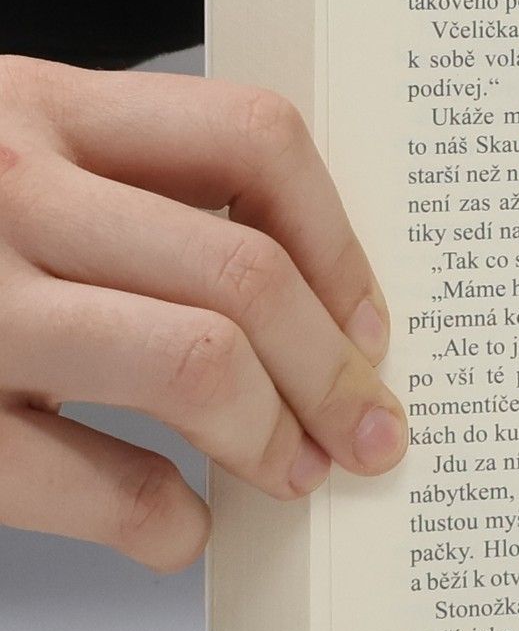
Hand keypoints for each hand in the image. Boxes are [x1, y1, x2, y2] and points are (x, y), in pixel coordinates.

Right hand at [0, 57, 407, 570]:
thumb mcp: (7, 150)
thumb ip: (125, 187)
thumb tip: (310, 302)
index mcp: (37, 106)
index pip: (253, 139)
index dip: (341, 245)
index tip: (370, 324)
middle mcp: (0, 187)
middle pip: (244, 272)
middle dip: (334, 373)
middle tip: (368, 434)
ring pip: (191, 362)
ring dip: (273, 438)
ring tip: (293, 473)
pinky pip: (91, 482)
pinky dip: (165, 521)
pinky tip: (177, 524)